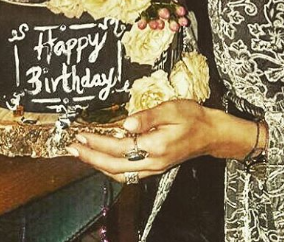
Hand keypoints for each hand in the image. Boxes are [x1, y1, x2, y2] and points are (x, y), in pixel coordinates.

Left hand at [66, 99, 215, 183]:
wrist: (211, 133)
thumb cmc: (193, 117)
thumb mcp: (172, 108)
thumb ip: (148, 116)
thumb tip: (126, 123)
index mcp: (155, 146)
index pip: (119, 147)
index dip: (97, 141)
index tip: (81, 134)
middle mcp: (153, 162)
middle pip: (114, 166)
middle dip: (90, 157)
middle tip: (73, 147)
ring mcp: (154, 168)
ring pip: (119, 174)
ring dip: (98, 165)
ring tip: (82, 154)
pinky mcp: (155, 167)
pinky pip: (128, 174)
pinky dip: (111, 168)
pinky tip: (104, 160)